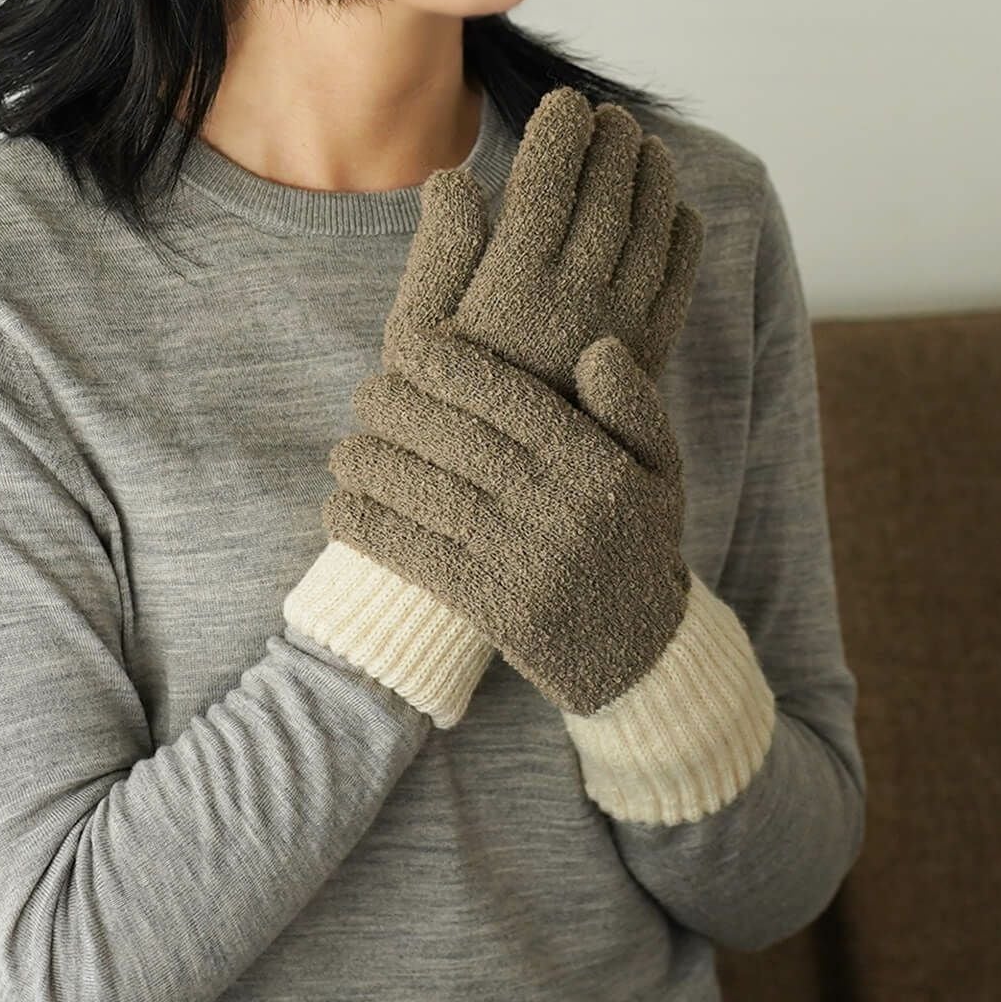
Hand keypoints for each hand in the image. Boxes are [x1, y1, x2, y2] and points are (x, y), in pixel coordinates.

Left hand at [323, 323, 688, 717]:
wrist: (643, 654)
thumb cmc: (636, 543)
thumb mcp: (660, 471)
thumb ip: (634, 407)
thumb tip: (597, 348)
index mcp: (594, 464)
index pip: (511, 398)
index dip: (452, 368)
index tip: (409, 348)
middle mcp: (559, 506)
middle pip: (460, 441)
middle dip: (399, 410)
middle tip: (364, 395)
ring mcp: (525, 560)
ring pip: (431, 497)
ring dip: (373, 468)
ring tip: (344, 452)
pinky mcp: (496, 609)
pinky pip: (420, 559)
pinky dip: (372, 531)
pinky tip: (340, 510)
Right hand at [382, 85, 704, 403]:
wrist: (502, 487)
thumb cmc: (443, 402)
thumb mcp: (416, 332)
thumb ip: (440, 254)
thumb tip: (456, 178)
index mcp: (512, 290)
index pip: (546, 187)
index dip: (560, 136)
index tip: (564, 103)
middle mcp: (574, 306)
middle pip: (606, 201)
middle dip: (613, 147)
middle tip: (613, 116)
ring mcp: (619, 333)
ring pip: (650, 236)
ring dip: (653, 182)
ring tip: (647, 147)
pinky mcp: (647, 361)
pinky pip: (677, 285)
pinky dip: (683, 241)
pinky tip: (678, 213)